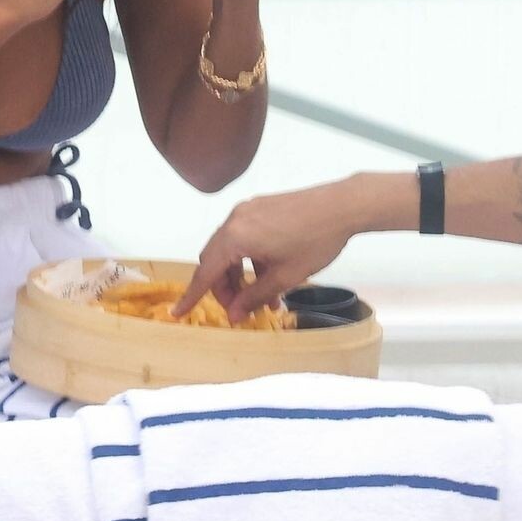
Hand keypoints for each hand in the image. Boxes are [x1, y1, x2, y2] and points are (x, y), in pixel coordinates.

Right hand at [175, 181, 364, 322]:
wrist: (343, 206)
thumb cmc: (315, 242)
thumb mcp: (284, 277)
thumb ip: (253, 297)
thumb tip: (233, 314)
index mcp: (235, 237)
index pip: (205, 272)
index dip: (192, 295)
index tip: (178, 312)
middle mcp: (235, 220)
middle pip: (215, 260)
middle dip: (224, 287)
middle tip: (241, 309)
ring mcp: (248, 211)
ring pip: (231, 249)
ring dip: (240, 275)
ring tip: (265, 298)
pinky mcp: (261, 207)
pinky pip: (244, 237)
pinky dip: (250, 258)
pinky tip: (271, 274)